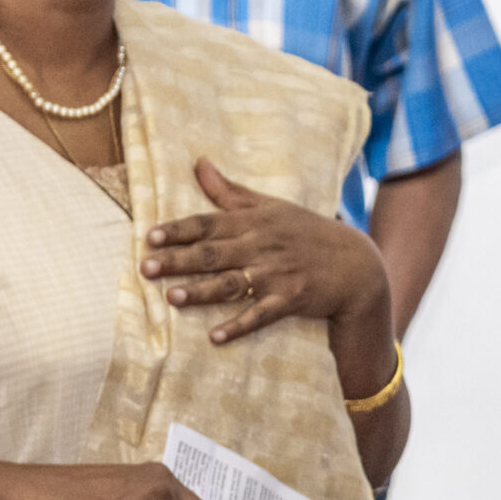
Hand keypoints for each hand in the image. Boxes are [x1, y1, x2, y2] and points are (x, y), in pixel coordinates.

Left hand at [146, 160, 390, 344]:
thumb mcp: (272, 206)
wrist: (355, 263)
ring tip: (172, 299)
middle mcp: (262, 246)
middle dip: (178, 261)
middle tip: (146, 268)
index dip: (179, 230)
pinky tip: (215, 336)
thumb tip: (198, 163)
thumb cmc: (306, 231)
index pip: (209, 223)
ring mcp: (277, 274)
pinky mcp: (291, 299)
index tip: (150, 237)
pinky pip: (261, 314)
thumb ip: (230, 191)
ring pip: (232, 283)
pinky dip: (239, 325)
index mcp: (254, 222)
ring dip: (202, 292)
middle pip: (213, 254)